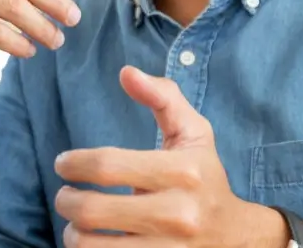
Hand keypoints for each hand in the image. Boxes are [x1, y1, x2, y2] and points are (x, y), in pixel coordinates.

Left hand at [53, 66, 287, 246]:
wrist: (238, 237)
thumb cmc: (205, 178)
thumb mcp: (193, 133)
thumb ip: (162, 97)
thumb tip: (126, 73)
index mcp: (183, 171)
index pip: (108, 165)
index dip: (74, 163)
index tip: (64, 164)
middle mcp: (178, 214)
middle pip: (92, 210)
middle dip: (66, 200)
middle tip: (65, 195)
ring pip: (90, 246)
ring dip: (72, 233)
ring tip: (76, 224)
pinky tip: (94, 242)